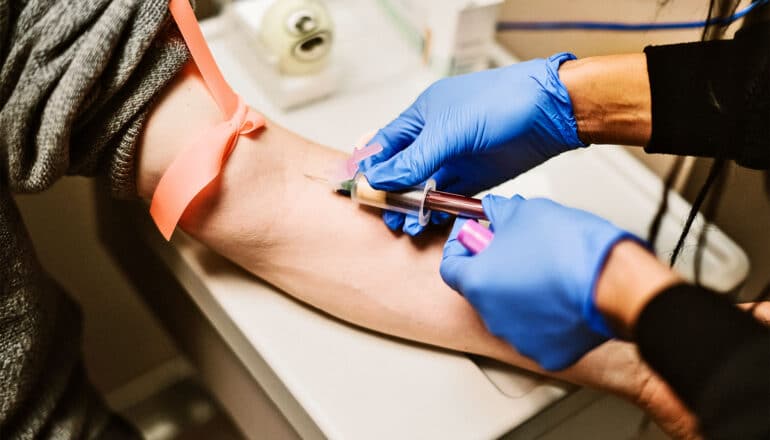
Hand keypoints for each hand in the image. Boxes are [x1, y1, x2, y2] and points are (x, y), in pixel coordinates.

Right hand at [360, 53, 584, 234]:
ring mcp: (455, 158)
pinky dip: (437, 210)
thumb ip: (415, 159)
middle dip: (391, 193)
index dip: (371, 167)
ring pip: (424, 188)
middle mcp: (435, 138)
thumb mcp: (449, 131)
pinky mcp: (475, 177)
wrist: (550, 112)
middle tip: (385, 215)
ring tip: (406, 225)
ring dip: (413, 207)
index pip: (385, 144)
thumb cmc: (500, 103)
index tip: (361, 191)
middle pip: (402, 170)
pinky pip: (448, 197)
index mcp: (422, 116)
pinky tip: (430, 221)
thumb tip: (381, 179)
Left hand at [441, 194, 638, 369]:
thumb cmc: (568, 249)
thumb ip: (498, 212)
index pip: (450, 265)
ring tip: (545, 268)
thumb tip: (493, 210)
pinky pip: (538, 331)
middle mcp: (491, 316)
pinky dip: (544, 314)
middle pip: (481, 288)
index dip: (461, 244)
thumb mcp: (523, 210)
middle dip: (493, 265)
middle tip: (514, 245)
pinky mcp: (547, 354)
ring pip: (509, 310)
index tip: (473, 232)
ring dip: (519, 290)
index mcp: (477, 282)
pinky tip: (561, 294)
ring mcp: (518, 338)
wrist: (612, 282)